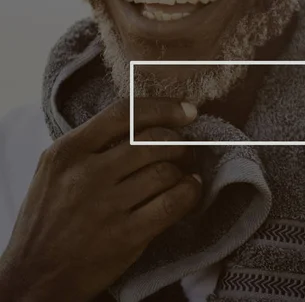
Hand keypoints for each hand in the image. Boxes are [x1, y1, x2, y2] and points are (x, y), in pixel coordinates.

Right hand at [0, 98, 201, 301]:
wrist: (34, 276)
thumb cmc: (50, 219)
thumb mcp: (55, 171)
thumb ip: (92, 145)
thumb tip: (147, 124)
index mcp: (68, 151)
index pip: (125, 114)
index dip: (163, 108)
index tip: (187, 111)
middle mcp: (87, 174)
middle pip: (154, 141)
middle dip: (179, 143)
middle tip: (184, 150)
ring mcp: (107, 205)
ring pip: (166, 170)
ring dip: (183, 169)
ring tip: (182, 174)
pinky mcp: (127, 234)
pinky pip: (174, 202)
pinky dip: (190, 192)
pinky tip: (190, 190)